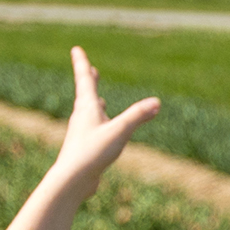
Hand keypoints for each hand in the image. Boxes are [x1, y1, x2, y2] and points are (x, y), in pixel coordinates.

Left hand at [51, 46, 160, 197]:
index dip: (81, 63)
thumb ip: (137, 117)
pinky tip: (101, 131)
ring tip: (98, 100)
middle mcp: (81, 118)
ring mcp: (81, 133)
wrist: (71, 180)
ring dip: (93, 103)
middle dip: (88, 80)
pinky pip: (92, 130)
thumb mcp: (119, 132)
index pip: (84, 80)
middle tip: (88, 69)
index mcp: (87, 108)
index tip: (75, 49)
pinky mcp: (84, 148)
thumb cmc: (91, 153)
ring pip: (88, 113)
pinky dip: (98, 123)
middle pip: (85, 94)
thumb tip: (157, 102)